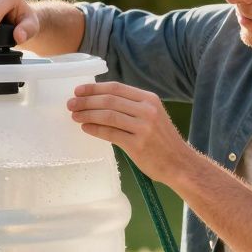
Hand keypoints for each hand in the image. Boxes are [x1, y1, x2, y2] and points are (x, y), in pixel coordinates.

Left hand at [68, 82, 191, 183]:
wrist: (180, 163)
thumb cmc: (162, 141)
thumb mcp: (152, 115)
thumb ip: (132, 107)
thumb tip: (100, 102)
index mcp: (149, 99)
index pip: (116, 88)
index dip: (94, 88)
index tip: (78, 91)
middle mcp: (147, 110)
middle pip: (109, 100)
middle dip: (86, 101)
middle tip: (71, 104)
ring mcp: (143, 127)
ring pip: (107, 115)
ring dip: (87, 114)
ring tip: (74, 116)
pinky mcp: (137, 145)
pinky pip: (110, 133)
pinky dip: (95, 129)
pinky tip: (85, 128)